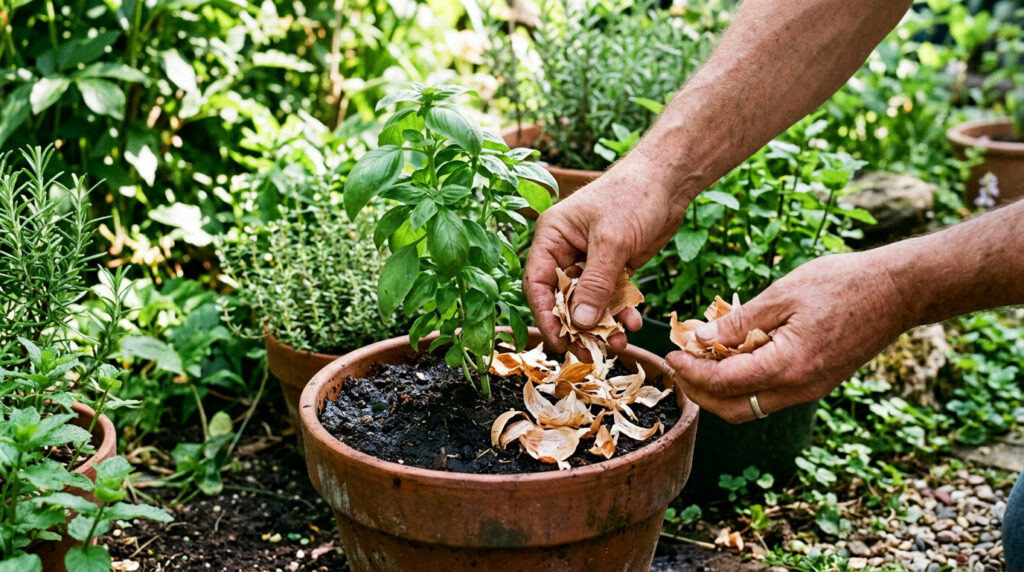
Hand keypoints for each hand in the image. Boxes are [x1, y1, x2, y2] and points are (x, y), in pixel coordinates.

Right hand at [524, 158, 686, 354]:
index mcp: (552, 237)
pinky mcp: (614, 267)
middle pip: (563, 298)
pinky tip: (633, 323)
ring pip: (589, 303)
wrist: (669, 181)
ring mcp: (591, 260)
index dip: (546, 315)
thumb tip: (581, 322)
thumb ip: (596, 283)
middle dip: (577, 327)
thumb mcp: (612, 241)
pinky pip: (611, 298)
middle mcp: (566, 251)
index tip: (560, 341)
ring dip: (603, 325)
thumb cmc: (633, 196)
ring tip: (618, 343)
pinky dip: (621, 312)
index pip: (537, 283)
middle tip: (589, 354)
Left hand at [666, 251, 913, 422]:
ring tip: (701, 361)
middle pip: (734, 409)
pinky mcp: (818, 382)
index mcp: (788, 366)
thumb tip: (702, 339)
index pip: (724, 384)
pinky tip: (733, 356)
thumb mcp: (782, 294)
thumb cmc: (842, 284)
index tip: (671, 354)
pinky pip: (772, 395)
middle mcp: (799, 387)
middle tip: (680, 366)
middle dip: (701, 393)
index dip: (691, 372)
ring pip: (752, 407)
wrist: (898, 291)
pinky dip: (746, 384)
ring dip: (722, 391)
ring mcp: (811, 389)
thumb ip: (740, 321)